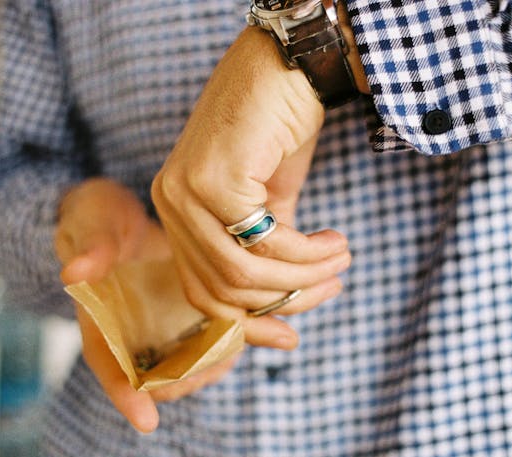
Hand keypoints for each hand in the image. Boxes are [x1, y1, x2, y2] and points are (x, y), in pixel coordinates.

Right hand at [55, 178, 236, 432]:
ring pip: (186, 363)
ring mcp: (158, 327)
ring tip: (237, 349)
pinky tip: (251, 327)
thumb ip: (90, 248)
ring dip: (212, 364)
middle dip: (186, 381)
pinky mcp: (183, 315)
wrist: (122, 212)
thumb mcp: (92, 224)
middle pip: (156, 377)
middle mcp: (130, 333)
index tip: (147, 422)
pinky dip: (227, 340)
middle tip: (217, 368)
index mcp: (100, 320)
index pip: (108, 365)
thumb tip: (73, 272)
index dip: (125, 395)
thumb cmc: (98, 218)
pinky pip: (207, 339)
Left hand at [152, 28, 351, 347]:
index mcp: (178, 211)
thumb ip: (265, 251)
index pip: (202, 292)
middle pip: (225, 291)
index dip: (248, 324)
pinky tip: (334, 242)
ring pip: (244, 274)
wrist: (290, 64)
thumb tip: (284, 302)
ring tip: (340, 259)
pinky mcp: (214, 179)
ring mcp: (186, 192)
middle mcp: (171, 204)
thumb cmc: (278, 128)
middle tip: (334, 284)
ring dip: (303, 277)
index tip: (292, 337)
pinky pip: (266, 244)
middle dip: (288, 300)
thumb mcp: (270, 200)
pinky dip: (307, 253)